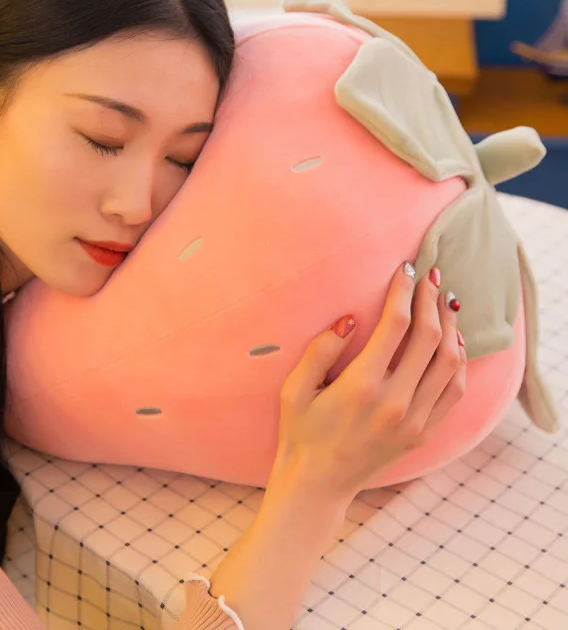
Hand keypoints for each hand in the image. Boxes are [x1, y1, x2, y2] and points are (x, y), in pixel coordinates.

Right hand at [271, 261, 465, 500]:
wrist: (317, 483)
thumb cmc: (300, 432)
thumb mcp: (294, 390)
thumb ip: (320, 351)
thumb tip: (349, 319)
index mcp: (361, 387)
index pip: (395, 326)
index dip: (403, 291)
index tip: (406, 269)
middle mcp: (395, 403)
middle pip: (429, 339)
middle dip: (431, 300)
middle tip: (431, 275)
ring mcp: (414, 421)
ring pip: (450, 364)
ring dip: (451, 327)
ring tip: (445, 302)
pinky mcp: (423, 433)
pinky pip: (453, 391)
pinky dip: (459, 362)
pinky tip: (453, 342)